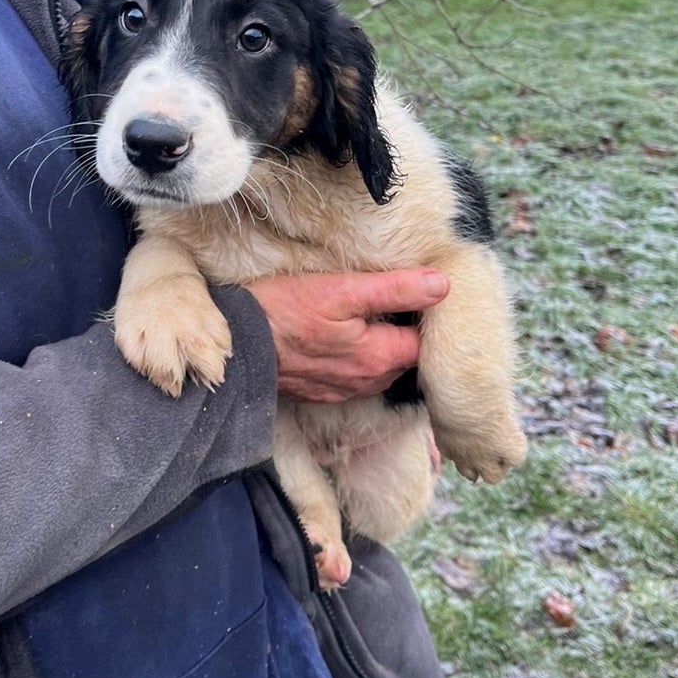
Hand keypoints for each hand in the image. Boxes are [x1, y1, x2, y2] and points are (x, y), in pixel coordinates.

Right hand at [243, 269, 449, 403]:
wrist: (235, 347)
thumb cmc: (283, 312)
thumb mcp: (341, 290)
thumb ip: (394, 289)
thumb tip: (442, 285)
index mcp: (380, 358)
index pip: (425, 342)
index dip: (425, 317)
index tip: (415, 295)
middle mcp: (367, 382)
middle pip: (404, 357)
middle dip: (404, 333)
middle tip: (393, 300)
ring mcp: (343, 391)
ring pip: (379, 368)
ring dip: (379, 346)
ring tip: (367, 317)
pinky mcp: (322, 392)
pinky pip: (353, 376)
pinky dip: (355, 358)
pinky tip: (340, 336)